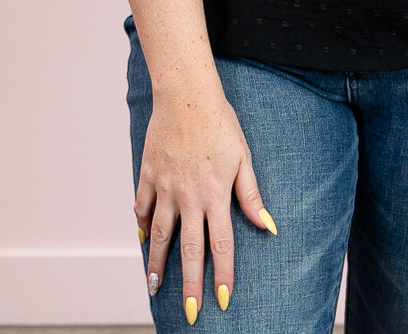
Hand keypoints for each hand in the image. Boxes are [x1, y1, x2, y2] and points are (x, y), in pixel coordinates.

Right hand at [134, 85, 274, 320]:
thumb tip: (267, 225)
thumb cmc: (221, 123)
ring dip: (157, 262)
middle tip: (189, 312)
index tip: (223, 300)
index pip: (221, 245)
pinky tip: (141, 240)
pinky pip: (141, 206)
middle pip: (189, 249)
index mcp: (216, 194)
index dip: (223, 275)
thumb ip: (251, 195)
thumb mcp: (243, 157)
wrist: (187, 94)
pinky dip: (140, 224)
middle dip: (189, 284)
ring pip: (158, 234)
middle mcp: (189, 196)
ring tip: (154, 285)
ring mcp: (165, 186)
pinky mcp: (148, 174)